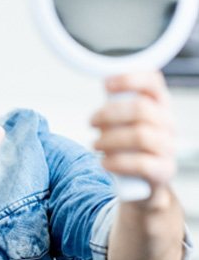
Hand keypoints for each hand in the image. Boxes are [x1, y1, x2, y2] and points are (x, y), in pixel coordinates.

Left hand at [90, 72, 175, 198]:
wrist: (142, 180)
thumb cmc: (128, 144)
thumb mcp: (123, 120)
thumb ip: (116, 103)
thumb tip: (103, 86)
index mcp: (158, 104)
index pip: (153, 82)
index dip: (129, 79)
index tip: (106, 85)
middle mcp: (167, 123)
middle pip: (141, 109)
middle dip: (109, 114)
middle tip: (91, 122)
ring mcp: (168, 147)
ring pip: (140, 135)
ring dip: (110, 139)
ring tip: (96, 144)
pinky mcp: (164, 170)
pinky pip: (141, 164)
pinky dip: (117, 162)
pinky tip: (104, 162)